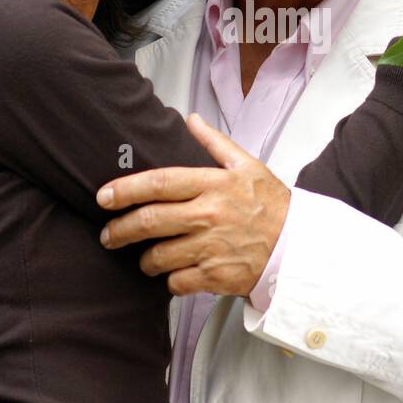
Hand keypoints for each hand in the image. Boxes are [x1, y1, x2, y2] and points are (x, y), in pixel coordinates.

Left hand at [96, 113, 289, 296]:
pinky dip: (170, 281)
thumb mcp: (247, 166)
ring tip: (146, 258)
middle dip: (120, 230)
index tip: (104, 196)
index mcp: (213, 185)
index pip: (159, 183)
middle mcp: (209, 215)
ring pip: (158, 256)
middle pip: (150, 221)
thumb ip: (215, 143)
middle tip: (109, 235)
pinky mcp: (215, 277)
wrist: (298, 247)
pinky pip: (176, 282)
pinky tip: (174, 274)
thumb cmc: (272, 205)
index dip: (126, 190)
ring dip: (145, 260)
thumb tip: (191, 119)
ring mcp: (211, 248)